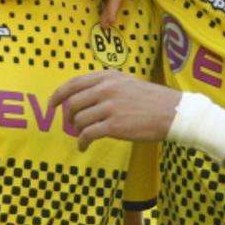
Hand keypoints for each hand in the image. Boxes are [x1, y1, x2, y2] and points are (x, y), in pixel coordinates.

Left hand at [50, 70, 179, 151]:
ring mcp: (110, 107)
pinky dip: (81, 142)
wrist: (174, 113)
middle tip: (72, 125)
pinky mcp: (114, 126)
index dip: (58, 95)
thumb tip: (81, 97)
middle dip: (67, 117)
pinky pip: (87, 134)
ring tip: (82, 136)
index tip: (51, 105)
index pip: (73, 83)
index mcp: (108, 77)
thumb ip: (105, 85)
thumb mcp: (127, 82)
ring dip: (76, 130)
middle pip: (72, 103)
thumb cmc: (152, 100)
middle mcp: (107, 89)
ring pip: (78, 120)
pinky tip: (83, 147)